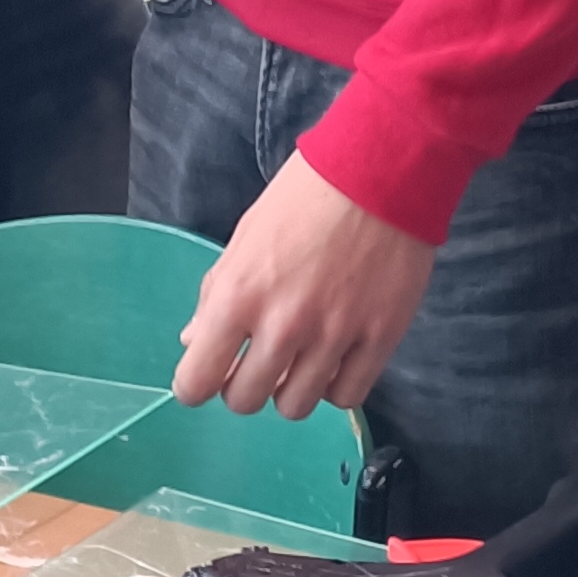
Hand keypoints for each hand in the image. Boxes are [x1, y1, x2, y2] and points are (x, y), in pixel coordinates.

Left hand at [173, 150, 437, 418]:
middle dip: (243, 384)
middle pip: (245, 401)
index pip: (196, 381)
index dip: (197, 383)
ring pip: (295, 407)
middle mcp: (284, 324)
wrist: (383, 169)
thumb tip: (194, 341)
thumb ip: (218, 293)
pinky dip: (335, 384)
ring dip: (290, 387)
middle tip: (258, 358)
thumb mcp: (247, 235)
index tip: (208, 374)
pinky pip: (346, 396)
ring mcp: (335, 335)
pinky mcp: (380, 338)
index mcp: (240, 295)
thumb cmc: (307, 194)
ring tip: (300, 358)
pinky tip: (335, 358)